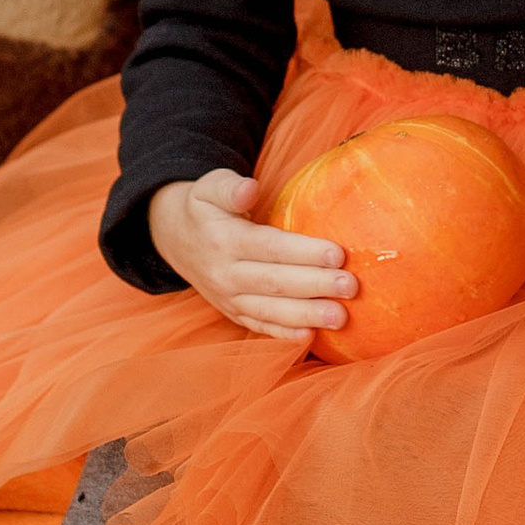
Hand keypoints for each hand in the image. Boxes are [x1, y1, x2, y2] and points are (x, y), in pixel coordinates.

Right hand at [145, 167, 357, 336]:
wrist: (174, 239)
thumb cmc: (203, 208)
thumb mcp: (209, 187)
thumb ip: (230, 187)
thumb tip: (250, 188)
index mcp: (225, 240)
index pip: (269, 248)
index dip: (303, 252)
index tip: (337, 254)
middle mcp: (225, 274)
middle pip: (275, 282)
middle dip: (315, 286)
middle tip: (350, 287)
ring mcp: (228, 298)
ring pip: (270, 310)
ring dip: (307, 315)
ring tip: (340, 318)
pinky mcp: (232, 312)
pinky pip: (259, 325)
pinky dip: (283, 334)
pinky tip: (310, 336)